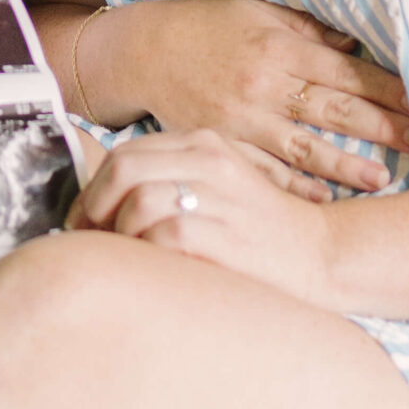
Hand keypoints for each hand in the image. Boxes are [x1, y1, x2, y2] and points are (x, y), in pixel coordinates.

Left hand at [69, 125, 335, 301]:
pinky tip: (154, 265)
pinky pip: (164, 234)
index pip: (126, 151)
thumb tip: (103, 203)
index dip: (94, 187)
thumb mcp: (218, 187)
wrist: (322, 255)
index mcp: (204, 143)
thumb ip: (172, 180)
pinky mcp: (226, 232)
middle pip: (123, 167)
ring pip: (138, 199)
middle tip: (89, 236)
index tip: (85, 218)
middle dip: (94, 205)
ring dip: (121, 232)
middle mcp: (211, 159)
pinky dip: (147, 251)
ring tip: (125, 255)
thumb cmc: (260, 230)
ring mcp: (220, 194)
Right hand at [111, 0, 408, 194]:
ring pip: (303, 146)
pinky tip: (323, 197)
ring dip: (345, 164)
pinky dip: (293, 184)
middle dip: (383, 125)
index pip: (344, 70)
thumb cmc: (204, 26)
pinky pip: (263, 169)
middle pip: (334, 109)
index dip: (385, 86)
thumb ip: (306, 28)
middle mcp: (264, 84)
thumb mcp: (256, 12)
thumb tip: (353, 41)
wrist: (142, 52)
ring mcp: (241, 119)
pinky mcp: (220, 144)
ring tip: (384, 179)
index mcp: (278, 46)